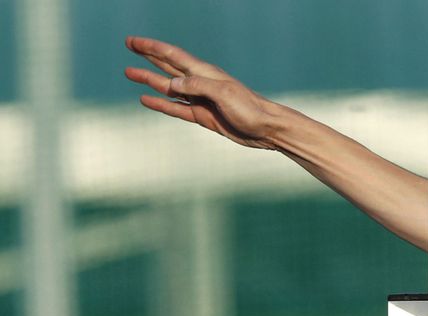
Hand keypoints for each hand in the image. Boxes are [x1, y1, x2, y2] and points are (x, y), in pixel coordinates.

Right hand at [123, 37, 283, 148]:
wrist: (267, 129)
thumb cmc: (250, 108)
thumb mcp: (224, 93)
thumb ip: (197, 86)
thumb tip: (172, 84)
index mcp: (204, 72)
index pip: (172, 55)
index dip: (151, 47)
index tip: (132, 41)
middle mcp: (200, 83)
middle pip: (167, 66)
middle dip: (147, 55)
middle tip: (128, 45)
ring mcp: (200, 100)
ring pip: (168, 87)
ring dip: (148, 79)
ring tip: (129, 72)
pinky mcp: (202, 116)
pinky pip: (175, 108)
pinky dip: (160, 104)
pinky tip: (145, 100)